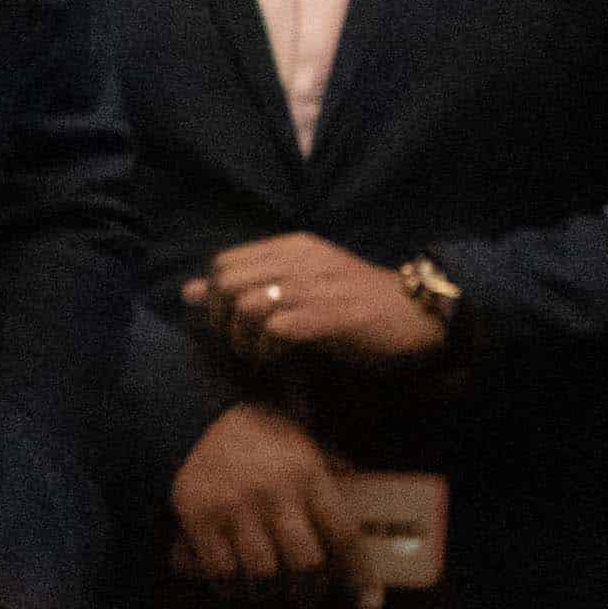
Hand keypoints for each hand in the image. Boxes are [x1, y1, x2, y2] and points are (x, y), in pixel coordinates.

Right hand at [168, 400, 352, 608]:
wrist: (193, 417)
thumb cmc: (256, 432)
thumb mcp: (301, 441)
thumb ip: (328, 466)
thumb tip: (356, 485)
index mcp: (307, 475)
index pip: (343, 535)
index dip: (359, 575)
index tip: (369, 602)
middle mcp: (274, 495)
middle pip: (305, 564)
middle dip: (310, 589)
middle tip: (306, 592)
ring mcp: (234, 509)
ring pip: (263, 576)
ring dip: (269, 591)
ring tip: (268, 589)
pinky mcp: (198, 520)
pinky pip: (221, 572)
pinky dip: (230, 586)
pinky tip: (233, 581)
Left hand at [189, 232, 440, 371]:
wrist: (420, 315)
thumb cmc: (360, 303)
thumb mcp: (304, 283)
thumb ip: (250, 283)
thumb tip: (187, 291)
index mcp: (293, 247)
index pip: (224, 262)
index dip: (214, 296)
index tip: (228, 322)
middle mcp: (299, 259)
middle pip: (225, 282)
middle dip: (221, 319)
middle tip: (240, 343)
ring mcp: (312, 286)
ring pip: (244, 305)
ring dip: (242, 339)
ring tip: (259, 355)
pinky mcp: (325, 315)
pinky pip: (272, 331)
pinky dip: (266, 352)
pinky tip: (279, 361)